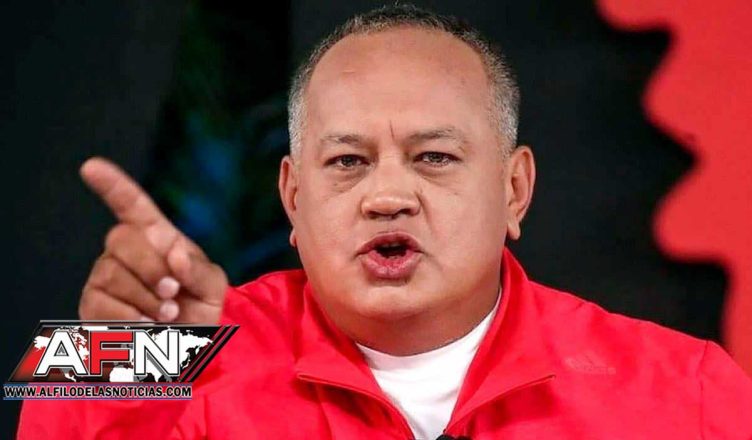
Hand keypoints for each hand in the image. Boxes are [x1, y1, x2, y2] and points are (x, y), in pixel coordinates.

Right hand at [78, 157, 226, 322]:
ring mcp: (105, 277)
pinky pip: (100, 304)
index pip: (132, 205)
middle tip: (172, 294)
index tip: (91, 166)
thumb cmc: (200, 309)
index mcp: (157, 237)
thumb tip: (174, 255)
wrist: (189, 347)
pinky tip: (145, 328)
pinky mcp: (92, 306)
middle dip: (150, 267)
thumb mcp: (214, 287)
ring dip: (144, 299)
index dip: (113, 185)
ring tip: (167, 315)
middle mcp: (125, 252)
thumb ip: (200, 270)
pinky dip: (129, 318)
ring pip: (111, 275)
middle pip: (120, 239)